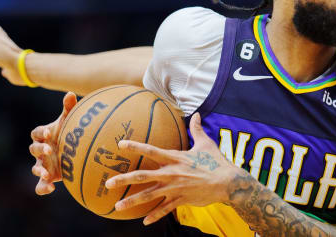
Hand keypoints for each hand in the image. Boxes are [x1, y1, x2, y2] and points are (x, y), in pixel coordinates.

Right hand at [29, 92, 77, 194]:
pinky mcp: (48, 177)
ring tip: (46, 173)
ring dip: (39, 170)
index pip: (36, 133)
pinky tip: (51, 189)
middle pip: (34, 149)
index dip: (41, 133)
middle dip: (40, 149)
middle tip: (50, 150)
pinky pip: (40, 185)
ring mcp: (43, 164)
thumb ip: (69, 108)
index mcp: (44, 136)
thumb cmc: (70, 133)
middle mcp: (41, 150)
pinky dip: (42, 188)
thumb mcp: (69, 122)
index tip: (48, 133)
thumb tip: (70, 93)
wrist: (76, 152)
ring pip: (35, 168)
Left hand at [105, 113, 242, 225]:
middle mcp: (171, 173)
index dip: (136, 146)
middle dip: (124, 179)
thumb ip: (197, 129)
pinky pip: (165, 209)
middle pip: (143, 176)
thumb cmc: (216, 162)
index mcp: (175, 158)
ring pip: (149, 196)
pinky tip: (144, 221)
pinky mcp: (181, 200)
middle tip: (108, 183)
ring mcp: (175, 188)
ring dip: (132, 201)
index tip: (121, 144)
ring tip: (118, 206)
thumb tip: (196, 114)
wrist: (227, 183)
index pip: (151, 150)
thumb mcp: (206, 143)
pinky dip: (154, 215)